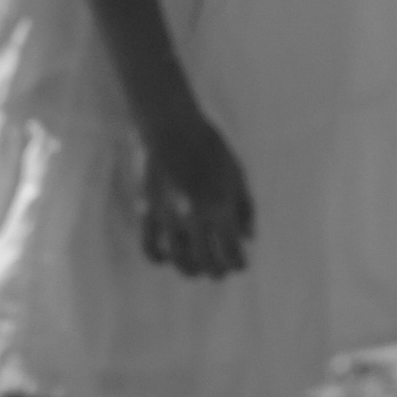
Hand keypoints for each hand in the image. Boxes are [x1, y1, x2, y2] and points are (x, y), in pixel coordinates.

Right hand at [137, 110, 254, 277]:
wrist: (170, 124)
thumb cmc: (209, 146)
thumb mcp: (237, 173)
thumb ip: (245, 208)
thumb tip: (249, 239)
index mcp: (220, 206)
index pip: (232, 252)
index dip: (238, 264)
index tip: (240, 265)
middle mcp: (194, 216)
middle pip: (207, 263)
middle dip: (218, 271)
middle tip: (221, 270)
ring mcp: (167, 216)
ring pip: (179, 262)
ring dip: (191, 270)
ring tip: (198, 267)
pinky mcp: (147, 212)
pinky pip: (150, 248)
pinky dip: (161, 259)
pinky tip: (170, 256)